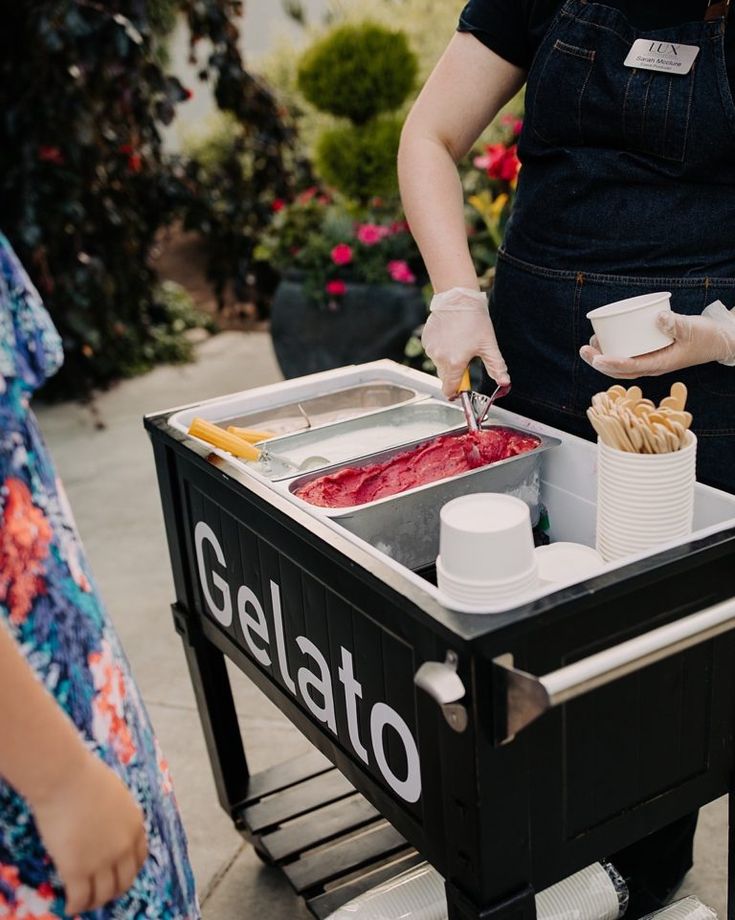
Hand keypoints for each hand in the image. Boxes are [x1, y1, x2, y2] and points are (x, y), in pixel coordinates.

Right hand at [31, 750, 147, 913]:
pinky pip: (80, 898)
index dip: (129, 871)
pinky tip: (69, 907)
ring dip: (95, 902)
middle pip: (125, 881)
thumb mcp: (116, 795)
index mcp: (135, 826)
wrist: (66, 779)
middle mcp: (124, 847)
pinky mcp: (77, 870)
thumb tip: (108, 825)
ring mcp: (101, 861)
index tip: (118, 876)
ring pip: (104, 895)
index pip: (139, 859)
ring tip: (84, 904)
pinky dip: (76, 906)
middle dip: (114, 890)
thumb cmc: (86, 778)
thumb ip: (117, 816)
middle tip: (102, 894)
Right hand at [422, 287, 509, 396]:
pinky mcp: (426, 340)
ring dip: (448, 360)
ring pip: (439, 364)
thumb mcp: (488, 345)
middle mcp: (439, 358)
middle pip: (445, 378)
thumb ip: (496, 367)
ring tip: (459, 342)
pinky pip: (434, 352)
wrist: (458, 298)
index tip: (463, 389)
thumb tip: (504, 382)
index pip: (450, 389)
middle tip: (466, 358)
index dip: (457, 392)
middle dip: (455, 374)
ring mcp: (431, 349)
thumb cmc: (474, 320)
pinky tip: (450, 336)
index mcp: (455, 363)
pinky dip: (441, 349)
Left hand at [580, 307, 734, 378]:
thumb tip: (658, 317)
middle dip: (599, 362)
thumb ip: (676, 324)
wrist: (716, 341)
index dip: (611, 364)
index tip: (595, 358)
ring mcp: (650, 361)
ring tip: (589, 344)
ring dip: (603, 357)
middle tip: (584, 349)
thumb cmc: (705, 336)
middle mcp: (652, 366)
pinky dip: (614, 350)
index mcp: (660, 364)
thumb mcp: (692, 328)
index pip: (630, 368)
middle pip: (619, 370)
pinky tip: (605, 340)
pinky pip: (627, 356)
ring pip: (621, 365)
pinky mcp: (650, 353)